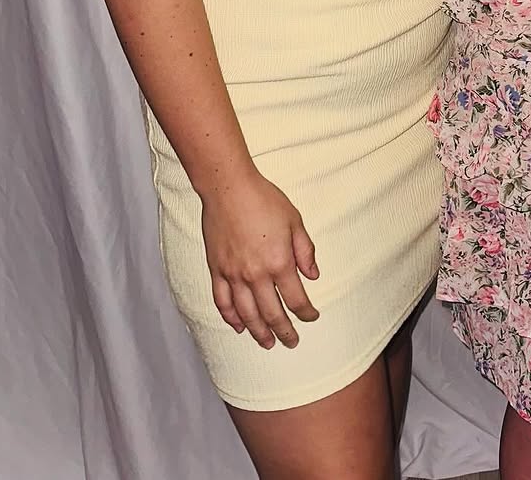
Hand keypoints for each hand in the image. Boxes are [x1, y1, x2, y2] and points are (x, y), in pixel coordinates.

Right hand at [201, 170, 319, 348]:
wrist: (228, 188)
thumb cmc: (264, 200)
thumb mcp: (295, 221)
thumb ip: (305, 251)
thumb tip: (313, 275)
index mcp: (279, 262)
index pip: (296, 299)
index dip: (306, 313)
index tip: (312, 317)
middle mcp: (256, 274)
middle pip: (272, 314)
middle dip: (285, 331)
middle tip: (291, 342)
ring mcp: (233, 275)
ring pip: (246, 314)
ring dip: (258, 332)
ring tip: (268, 343)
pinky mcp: (216, 270)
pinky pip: (222, 302)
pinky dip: (230, 318)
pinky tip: (238, 326)